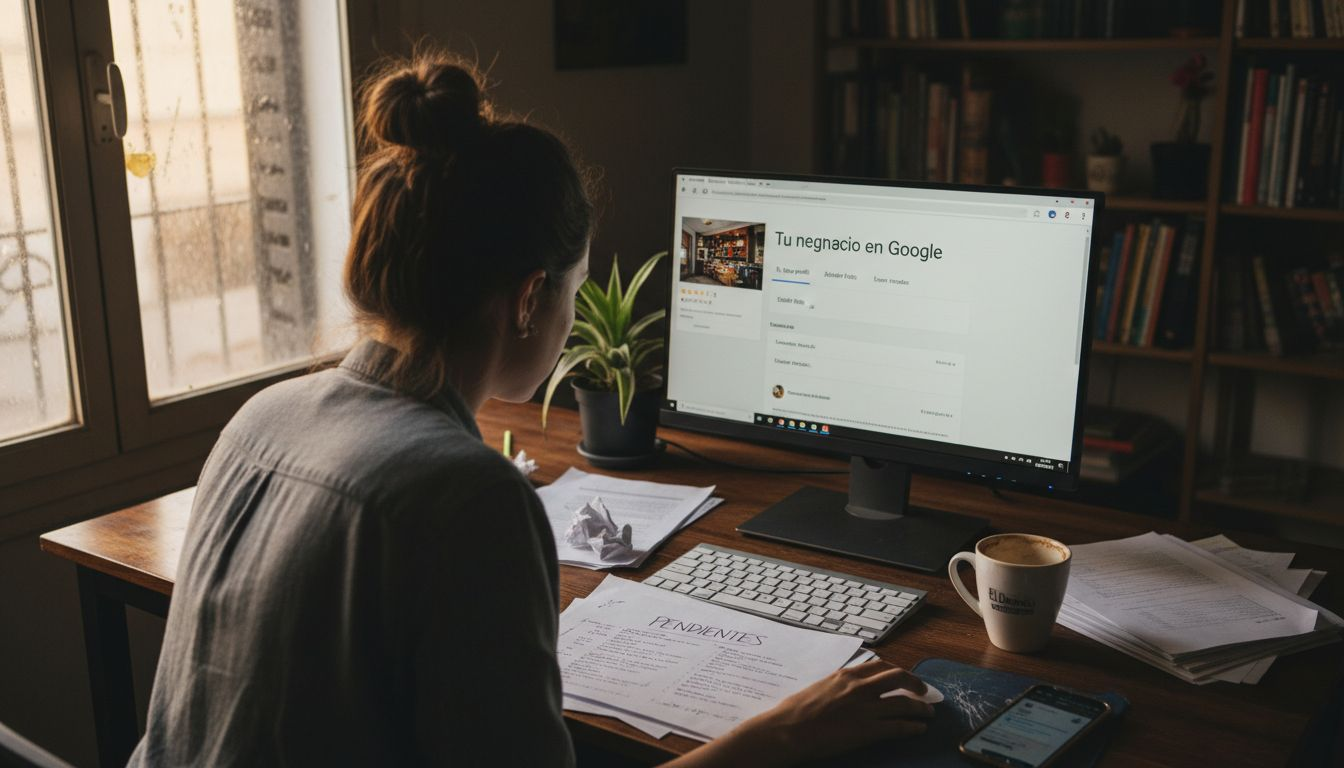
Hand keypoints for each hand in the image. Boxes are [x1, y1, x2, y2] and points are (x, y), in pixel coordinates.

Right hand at [749, 660, 933, 761]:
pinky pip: (900, 726)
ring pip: (904, 703)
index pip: (880, 666)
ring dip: (921, 708)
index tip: (903, 677)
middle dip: (915, 683)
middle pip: (898, 677)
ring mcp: (865, 708)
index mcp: (846, 675)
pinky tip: (920, 729)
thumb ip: (837, 685)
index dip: (896, 671)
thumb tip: (846, 689)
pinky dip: (914, 727)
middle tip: (923, 691)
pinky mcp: (868, 730)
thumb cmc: (794, 711)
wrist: (787, 730)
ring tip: (928, 713)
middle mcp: (859, 687)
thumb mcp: (818, 687)